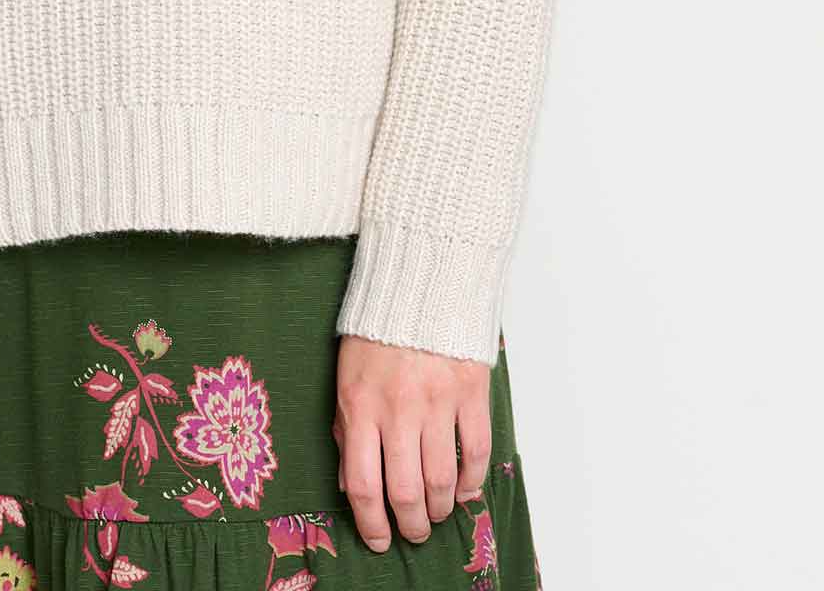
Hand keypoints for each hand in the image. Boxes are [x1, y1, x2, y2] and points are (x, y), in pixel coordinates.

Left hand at [333, 335, 490, 550]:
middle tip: (414, 531)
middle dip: (411, 525)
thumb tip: (351, 483)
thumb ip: (346, 430)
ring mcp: (438, 402)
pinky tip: (465, 490)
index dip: (371, 523)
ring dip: (440, 509)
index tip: (379, 539)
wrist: (418, 283)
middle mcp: (399, 409)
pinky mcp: (471, 392)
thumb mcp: (346, 378)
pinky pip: (476, 452)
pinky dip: (472, 481)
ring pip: (442, 480)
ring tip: (437, 513)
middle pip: (405, 491)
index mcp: (361, 406)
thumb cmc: (377, 332)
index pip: (363, 484)